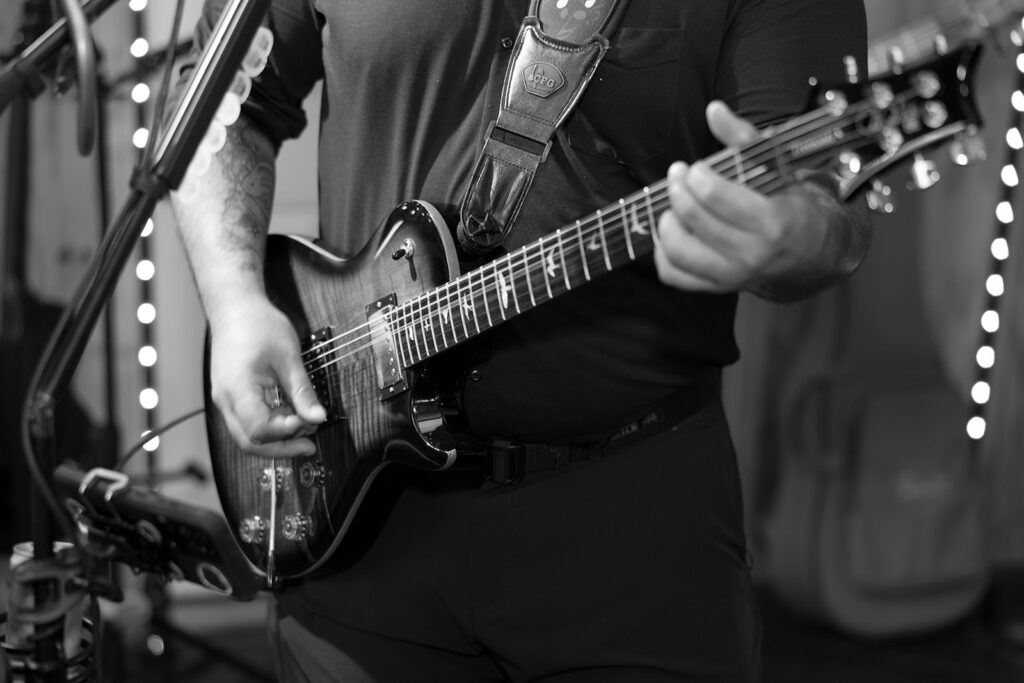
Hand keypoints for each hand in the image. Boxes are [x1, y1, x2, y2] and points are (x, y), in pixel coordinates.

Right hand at [207, 296, 326, 457]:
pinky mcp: (229, 397)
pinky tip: (288, 417)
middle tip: (310, 444)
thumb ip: (302, 391)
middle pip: (249, 441)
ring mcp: (224, 399)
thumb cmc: (257, 324)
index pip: (258, 429)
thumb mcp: (289, 356)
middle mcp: (225, 398)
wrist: (234, 308)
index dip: (286, 432)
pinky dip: (268, 426)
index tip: (309, 422)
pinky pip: (246, 422)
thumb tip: (318, 417)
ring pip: (246, 435)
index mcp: (237, 388)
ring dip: (275, 438)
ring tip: (303, 427)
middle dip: (281, 448)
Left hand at [654, 100, 830, 293]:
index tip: (694, 167)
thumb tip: (713, 109)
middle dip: (678, 192)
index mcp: (771, 221)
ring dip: (666, 223)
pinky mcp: (717, 287)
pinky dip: (663, 254)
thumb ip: (742, 137)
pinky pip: (675, 276)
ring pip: (679, 252)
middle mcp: (751, 253)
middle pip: (695, 221)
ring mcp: (733, 276)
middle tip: (677, 176)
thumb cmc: (790, 204)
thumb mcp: (776, 167)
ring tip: (672, 205)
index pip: (718, 198)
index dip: (697, 177)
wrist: (811, 254)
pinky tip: (672, 231)